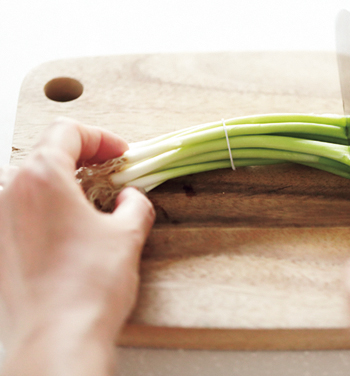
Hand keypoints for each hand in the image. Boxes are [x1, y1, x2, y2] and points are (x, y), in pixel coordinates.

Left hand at [0, 117, 154, 375]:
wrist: (57, 339)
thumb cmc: (88, 286)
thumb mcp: (127, 235)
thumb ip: (134, 204)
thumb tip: (131, 199)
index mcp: (42, 177)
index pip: (68, 132)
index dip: (102, 138)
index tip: (121, 155)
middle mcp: (10, 192)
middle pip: (48, 154)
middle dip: (85, 161)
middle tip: (114, 178)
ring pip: (34, 184)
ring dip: (67, 186)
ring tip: (96, 207)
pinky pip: (23, 211)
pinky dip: (50, 210)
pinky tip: (74, 234)